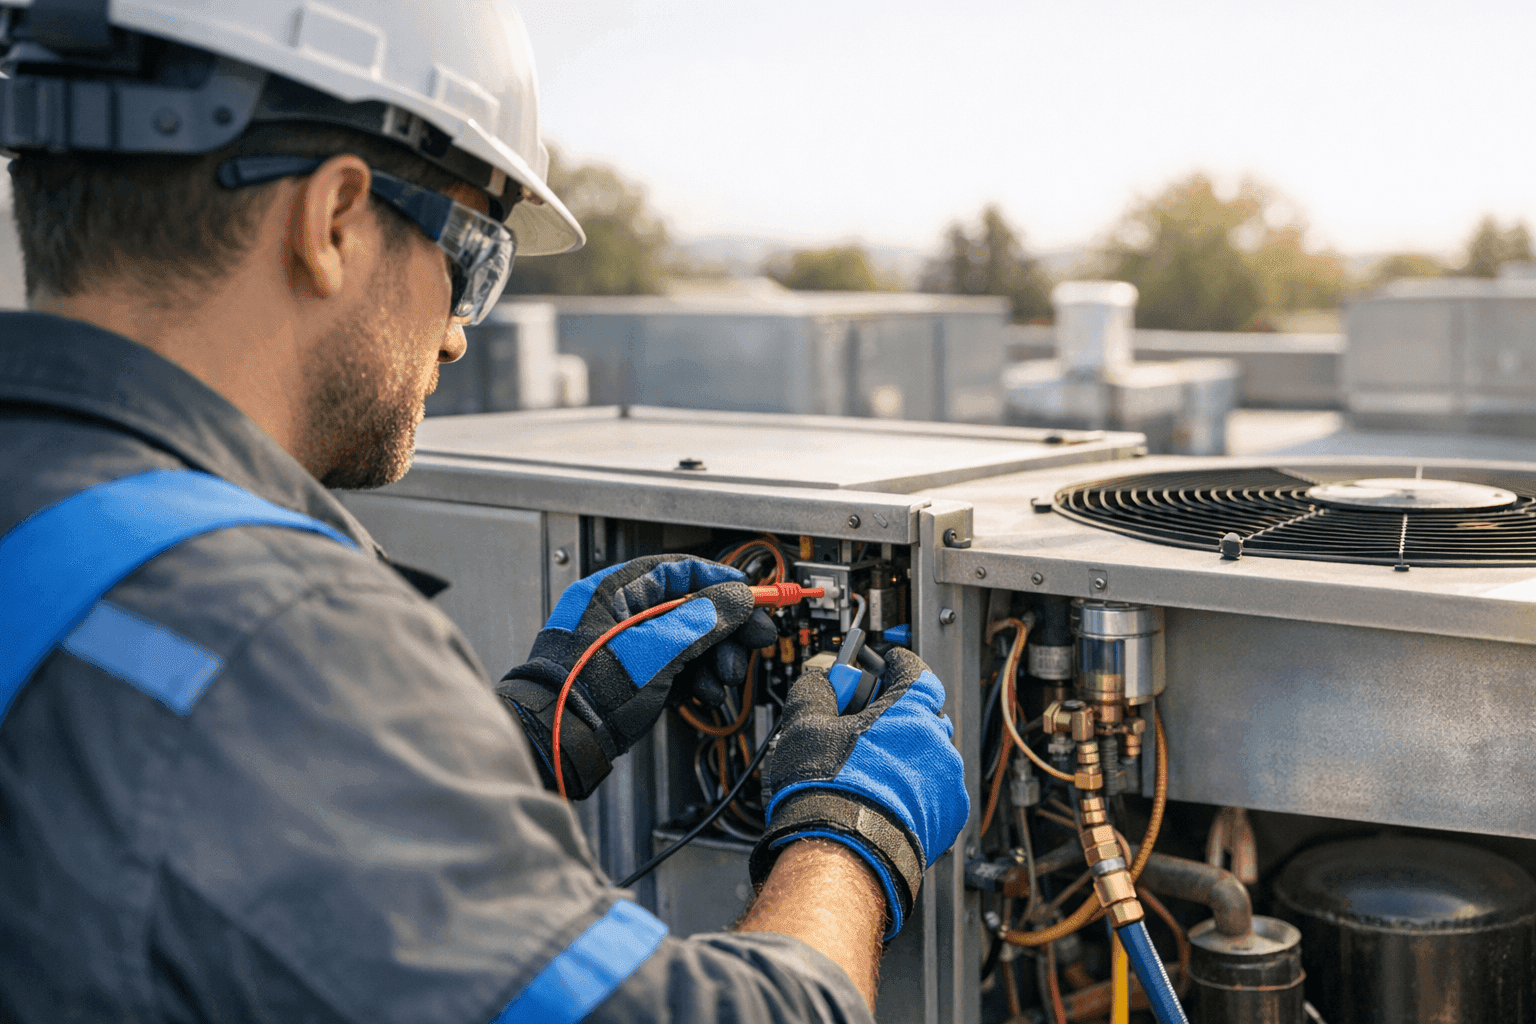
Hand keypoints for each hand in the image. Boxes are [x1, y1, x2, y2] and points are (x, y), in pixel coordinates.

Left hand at [498, 554, 775, 798]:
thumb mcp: (659, 647)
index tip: (752, 597)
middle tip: (755, 644)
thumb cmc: (591, 689)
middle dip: (727, 630)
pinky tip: (706, 694)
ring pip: (688, 640)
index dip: (723, 583)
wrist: (561, 740)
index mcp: (617, 590)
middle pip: (691, 607)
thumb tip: (737, 597)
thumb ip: (703, 618)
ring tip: (727, 679)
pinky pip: (676, 667)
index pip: (682, 570)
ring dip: (716, 659)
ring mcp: (627, 646)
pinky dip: (696, 679)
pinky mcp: (632, 675)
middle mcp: (622, 612)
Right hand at [749, 648, 967, 938]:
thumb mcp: (804, 725)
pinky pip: (935, 788)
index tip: (887, 664)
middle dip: (897, 713)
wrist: (843, 852)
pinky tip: (884, 795)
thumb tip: (821, 679)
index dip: (897, 664)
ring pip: (929, 753)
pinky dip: (916, 787)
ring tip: (870, 768)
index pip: (915, 669)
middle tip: (865, 722)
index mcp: (910, 711)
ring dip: (907, 753)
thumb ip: (816, 690)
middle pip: (922, 712)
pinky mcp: (948, 816)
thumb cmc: (827, 791)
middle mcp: (938, 742)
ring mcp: (947, 781)